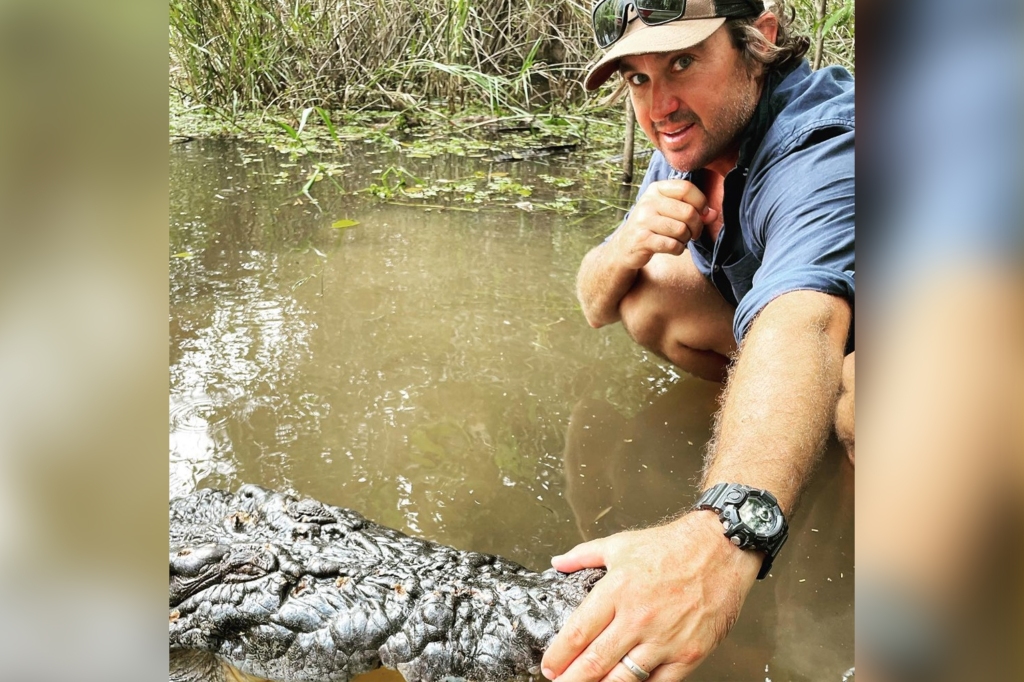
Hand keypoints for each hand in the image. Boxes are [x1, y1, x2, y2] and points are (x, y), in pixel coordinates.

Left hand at [541, 511, 760, 681]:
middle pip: (594, 662)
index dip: (558, 656)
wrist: (721, 549)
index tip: (549, 666)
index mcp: (617, 591)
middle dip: (572, 679)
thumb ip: (584, 555)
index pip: (577, 633)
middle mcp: (638, 617)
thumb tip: (558, 563)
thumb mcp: (620, 544)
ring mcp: (664, 639)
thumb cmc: (673, 546)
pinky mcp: (688, 653)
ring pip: (624, 679)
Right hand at [608, 180, 718, 270]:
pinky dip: (678, 249)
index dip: (701, 202)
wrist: (624, 247)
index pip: (687, 188)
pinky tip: (673, 248)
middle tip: (693, 234)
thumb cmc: (652, 227)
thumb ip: (692, 209)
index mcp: (656, 189)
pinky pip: (673, 245)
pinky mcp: (642, 239)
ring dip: (686, 239)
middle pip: (688, 212)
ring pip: (682, 230)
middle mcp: (648, 202)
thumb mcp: (668, 212)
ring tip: (680, 241)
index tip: (702, 214)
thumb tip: (713, 214)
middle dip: (696, 227)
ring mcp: (643, 220)